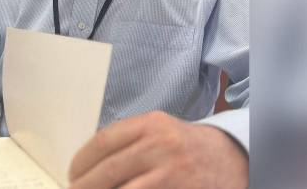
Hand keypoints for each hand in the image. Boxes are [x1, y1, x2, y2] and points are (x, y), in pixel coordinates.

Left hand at [68, 111, 247, 188]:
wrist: (234, 159)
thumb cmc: (188, 147)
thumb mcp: (161, 131)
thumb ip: (131, 141)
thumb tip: (90, 164)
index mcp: (152, 124)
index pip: (105, 141)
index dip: (82, 161)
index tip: (72, 174)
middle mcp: (162, 146)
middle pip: (109, 170)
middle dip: (85, 186)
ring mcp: (173, 174)